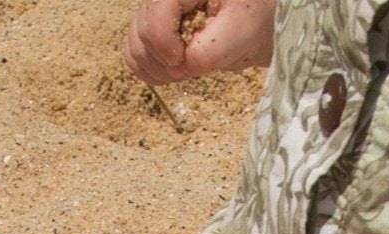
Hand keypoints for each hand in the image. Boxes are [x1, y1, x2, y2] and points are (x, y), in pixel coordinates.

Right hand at [123, 0, 274, 83]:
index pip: (156, 14)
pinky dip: (150, 70)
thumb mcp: (239, 34)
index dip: (165, 45)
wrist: (255, 20)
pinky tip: (173, 70)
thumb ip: (208, 52)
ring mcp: (155, 9)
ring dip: (158, 68)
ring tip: (186, 67)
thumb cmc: (253, 19)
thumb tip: (178, 67)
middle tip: (193, 65)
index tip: (185, 63)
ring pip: (135, 45)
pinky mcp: (153, 26)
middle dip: (165, 60)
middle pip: (143, 32)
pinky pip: (134, 53)